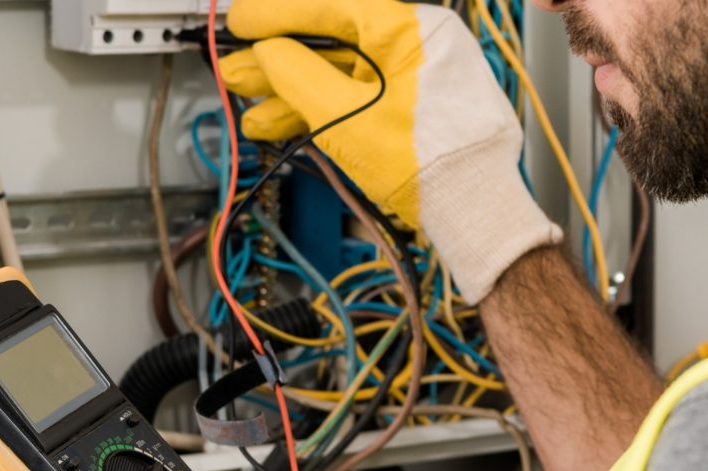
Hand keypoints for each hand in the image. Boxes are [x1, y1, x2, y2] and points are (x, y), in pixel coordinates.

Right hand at [220, 0, 562, 303]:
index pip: (333, 6)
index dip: (278, 15)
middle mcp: (417, 48)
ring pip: (341, 78)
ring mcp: (415, 82)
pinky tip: (283, 125)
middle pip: (332, 45)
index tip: (241, 22)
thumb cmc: (432, 165)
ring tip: (251, 110)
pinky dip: (322, 113)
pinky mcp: (412, 114)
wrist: (471, 213)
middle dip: (278, 64)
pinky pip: (359, 101)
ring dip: (292, 95)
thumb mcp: (346, 117)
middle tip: (236, 71)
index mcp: (413, 30)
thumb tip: (268, 53)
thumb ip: (299, 77)